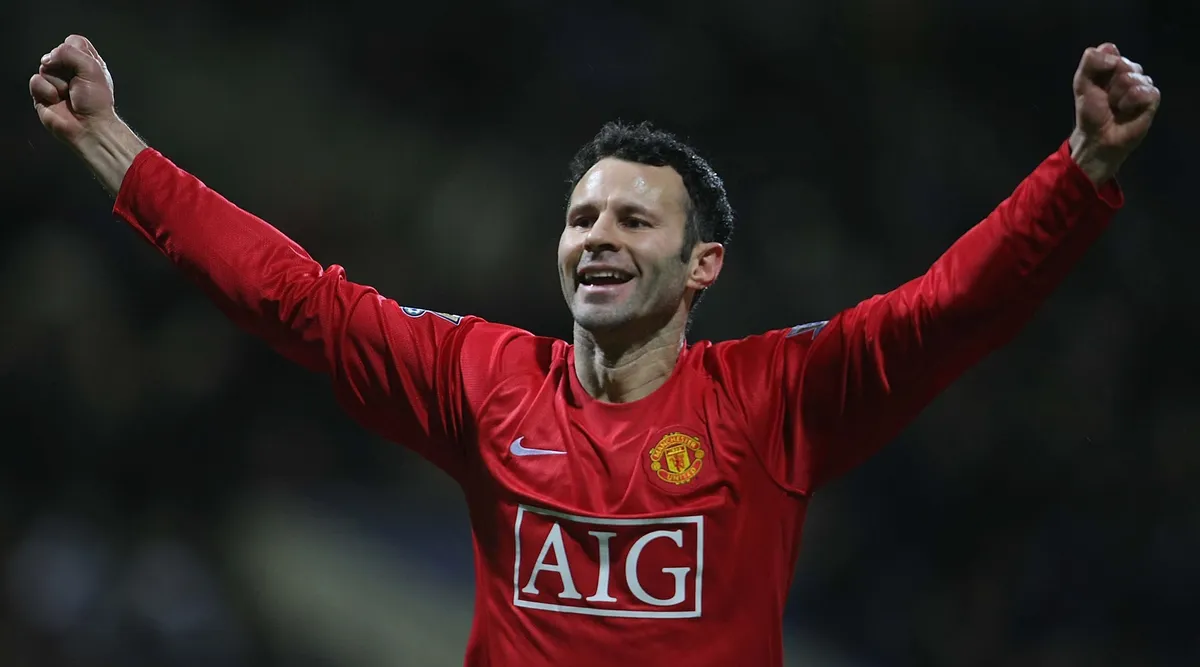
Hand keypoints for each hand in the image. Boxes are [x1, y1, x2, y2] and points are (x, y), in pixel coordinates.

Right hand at [30, 35, 117, 146]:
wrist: (89, 126)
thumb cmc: (96, 101)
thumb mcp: (91, 68)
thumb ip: (69, 52)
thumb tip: (47, 58)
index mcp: (87, 63)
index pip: (73, 42)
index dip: (75, 50)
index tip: (84, 64)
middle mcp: (70, 71)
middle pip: (56, 53)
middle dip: (65, 67)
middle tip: (76, 83)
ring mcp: (55, 81)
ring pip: (45, 67)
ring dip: (58, 81)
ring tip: (68, 94)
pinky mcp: (42, 93)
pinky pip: (36, 80)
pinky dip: (46, 90)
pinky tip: (57, 100)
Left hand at [1068, 43, 1160, 184]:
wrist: (1098, 136)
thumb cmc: (1091, 111)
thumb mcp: (1082, 84)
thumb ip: (1090, 62)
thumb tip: (1112, 52)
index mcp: (1111, 65)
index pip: (1109, 49)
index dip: (1101, 65)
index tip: (1094, 81)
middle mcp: (1129, 70)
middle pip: (1121, 63)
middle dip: (1108, 83)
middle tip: (1106, 98)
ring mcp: (1142, 83)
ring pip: (1132, 77)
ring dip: (1117, 95)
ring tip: (1116, 107)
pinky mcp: (1152, 97)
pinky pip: (1142, 91)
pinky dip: (1130, 102)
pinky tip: (1126, 110)